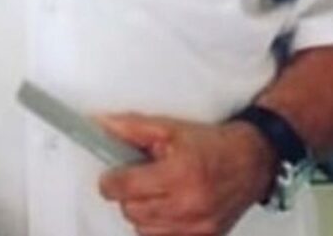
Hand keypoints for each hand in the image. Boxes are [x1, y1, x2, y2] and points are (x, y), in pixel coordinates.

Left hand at [97, 114, 275, 235]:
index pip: (123, 188)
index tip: (112, 176)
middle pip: (130, 210)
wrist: (253, 160)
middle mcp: (190, 204)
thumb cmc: (213, 145)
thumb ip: (130, 128)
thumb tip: (99, 126)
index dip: (110, 180)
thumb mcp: (169, 128)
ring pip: (143, 229)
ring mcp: (199, 225)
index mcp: (179, 174)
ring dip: (142, 213)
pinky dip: (159, 227)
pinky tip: (167, 209)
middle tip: (138, 181)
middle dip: (128, 195)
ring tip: (156, 194)